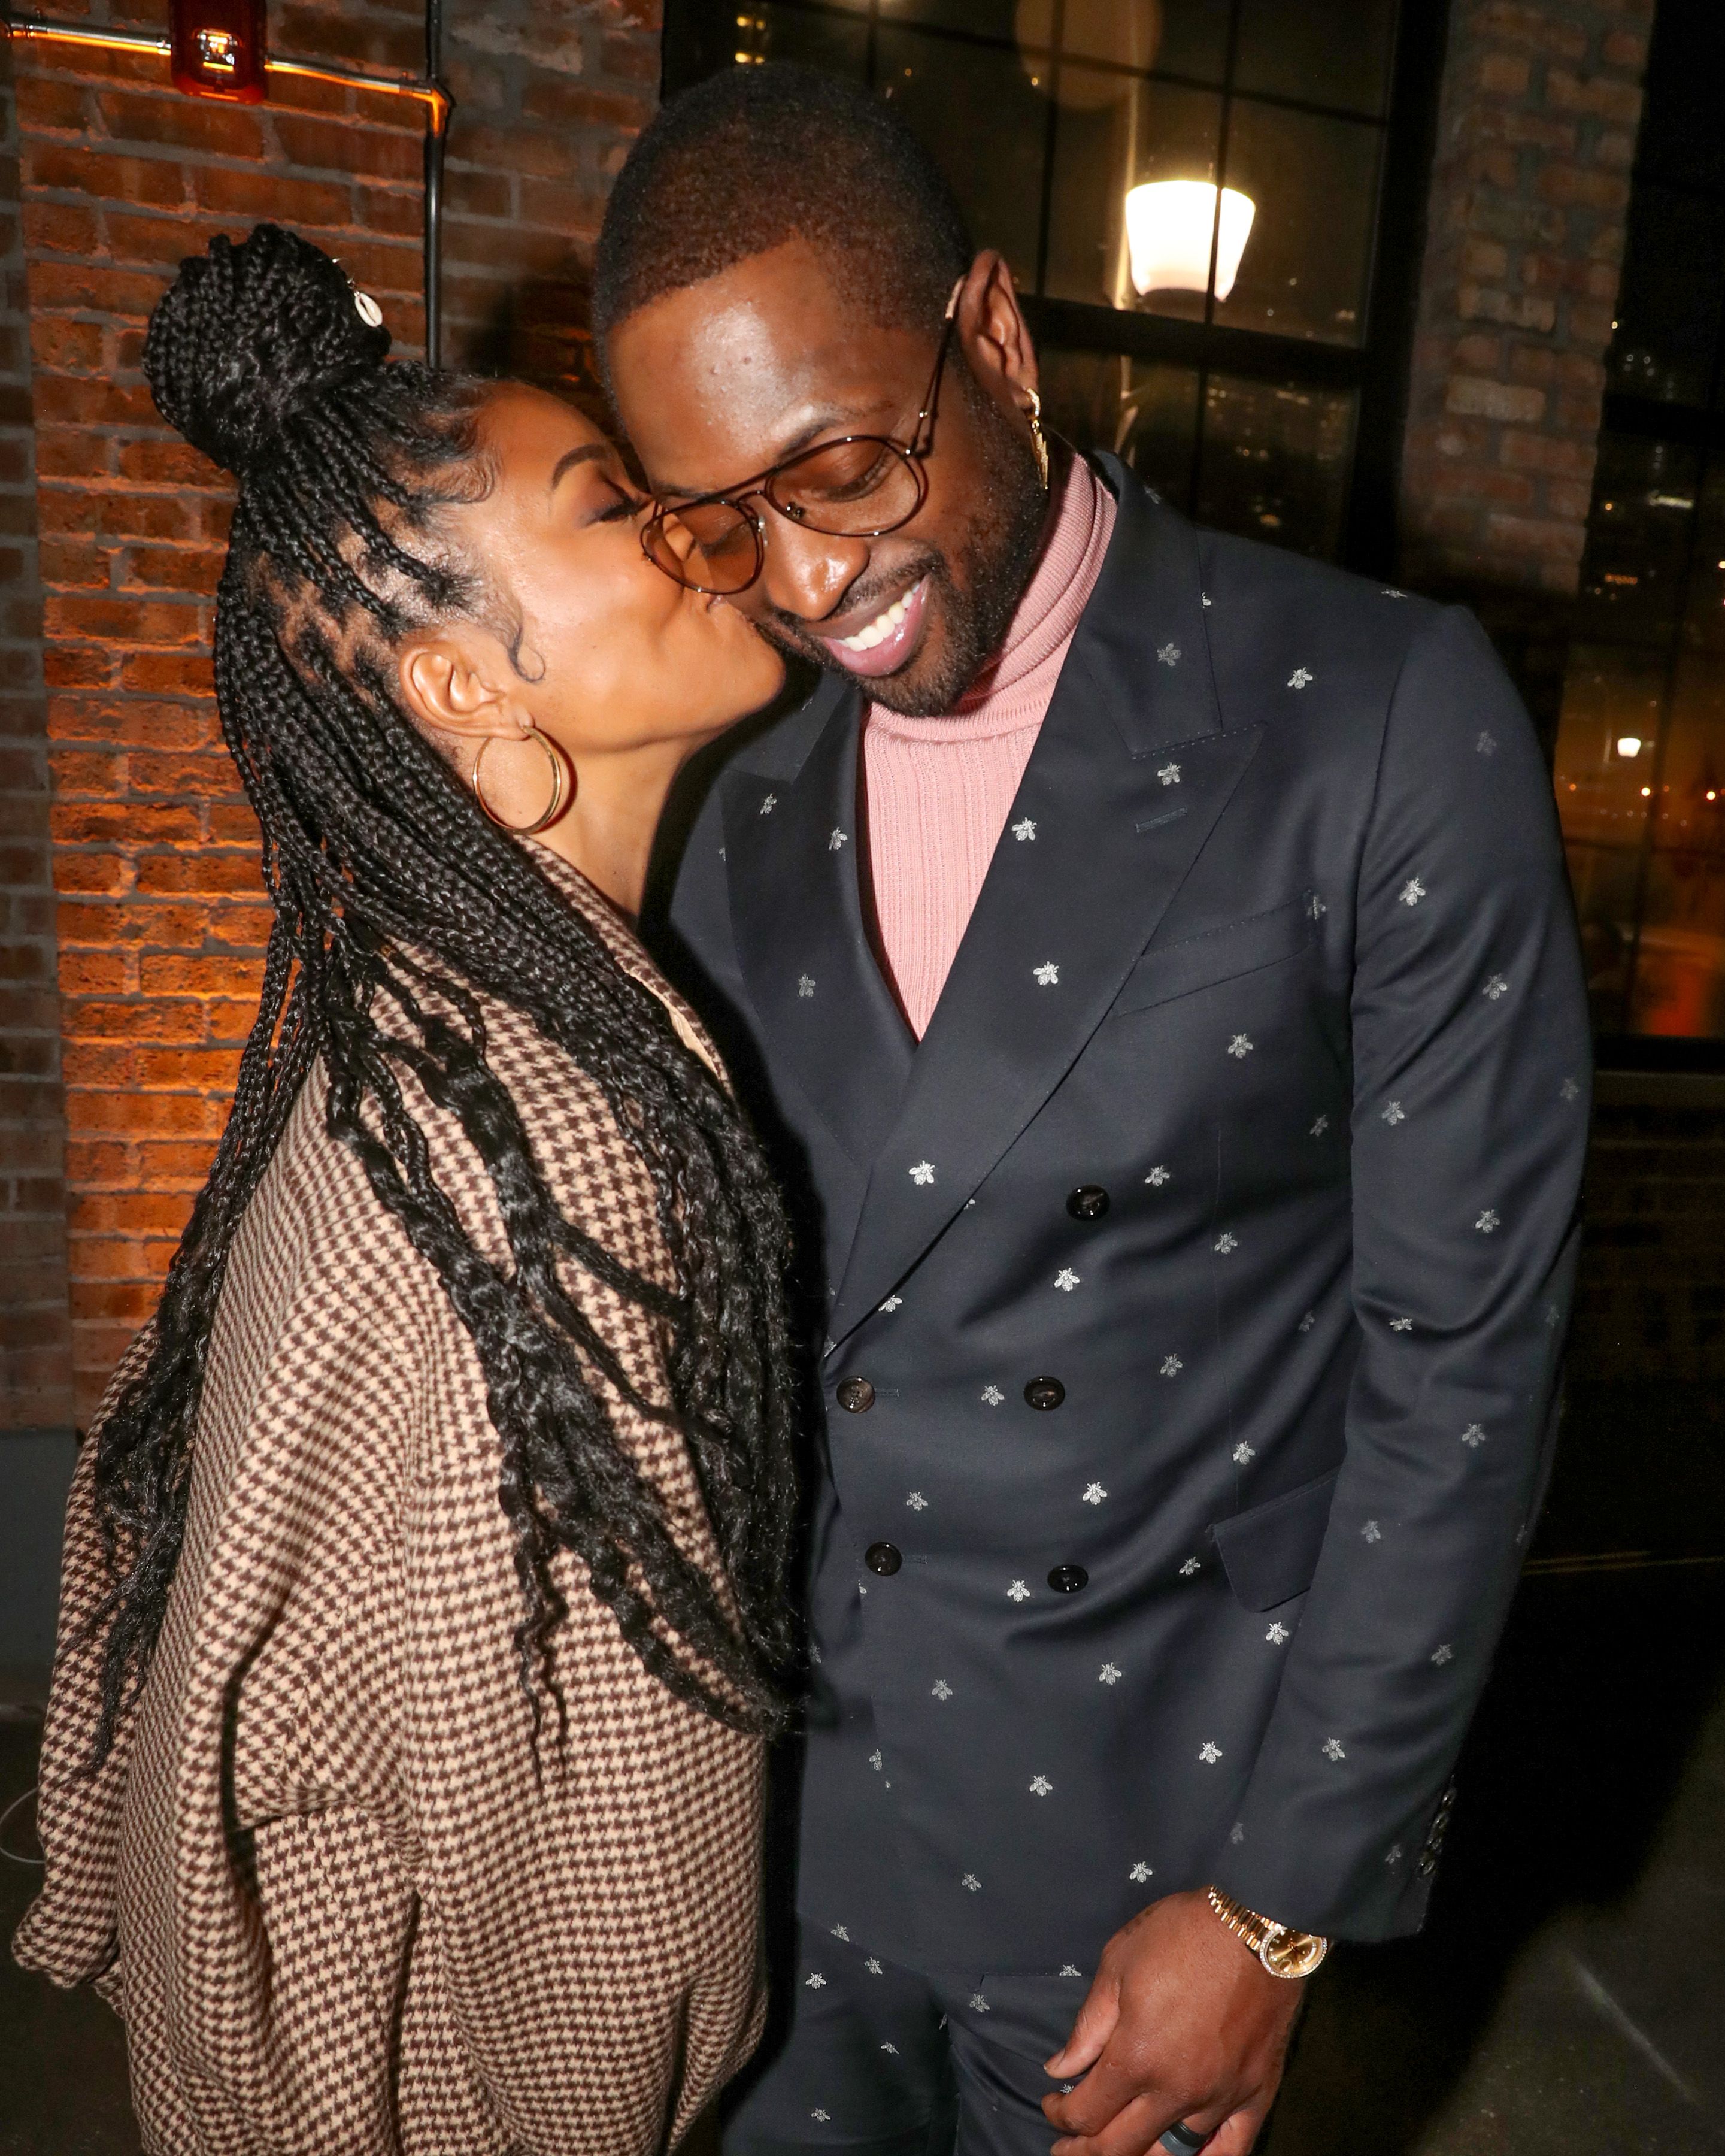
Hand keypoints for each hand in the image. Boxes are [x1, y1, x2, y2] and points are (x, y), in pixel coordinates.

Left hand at [1041, 1889, 1304, 2155]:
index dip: (1061, 2115)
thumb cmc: (1180, 1934)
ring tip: (1116, 2150)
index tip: (1053, 2103)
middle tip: (1066, 2146)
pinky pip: (1232, 2150)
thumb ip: (1088, 2026)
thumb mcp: (1117, 1964)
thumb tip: (1060, 2069)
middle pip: (1120, 2147)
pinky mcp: (1257, 2094)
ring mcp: (1220, 2098)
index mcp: (1136, 2057)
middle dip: (1084, 2151)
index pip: (1086, 2112)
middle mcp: (1176, 2091)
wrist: (1257, 1924)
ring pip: (1171, 2155)